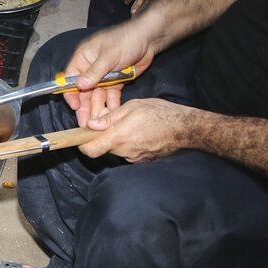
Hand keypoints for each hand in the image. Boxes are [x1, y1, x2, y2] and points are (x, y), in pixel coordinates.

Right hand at [61, 26, 157, 126]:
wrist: (149, 39)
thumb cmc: (125, 40)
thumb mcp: (108, 55)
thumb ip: (94, 72)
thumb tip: (79, 86)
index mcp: (83, 59)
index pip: (70, 79)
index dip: (71, 93)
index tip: (75, 106)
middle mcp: (91, 69)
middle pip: (83, 92)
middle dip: (84, 107)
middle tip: (84, 123)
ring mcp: (103, 77)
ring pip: (96, 96)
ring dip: (96, 109)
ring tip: (96, 124)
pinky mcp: (116, 82)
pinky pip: (110, 96)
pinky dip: (110, 105)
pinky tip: (110, 116)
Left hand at [78, 98, 203, 161]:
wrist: (185, 128)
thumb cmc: (160, 113)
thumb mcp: (132, 107)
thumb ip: (110, 118)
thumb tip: (91, 125)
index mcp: (118, 137)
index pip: (90, 150)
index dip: (82, 144)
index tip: (81, 136)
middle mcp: (124, 151)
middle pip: (103, 147)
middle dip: (104, 135)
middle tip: (113, 121)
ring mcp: (133, 158)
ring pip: (116, 148)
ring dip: (117, 138)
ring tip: (131, 125)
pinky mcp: (141, 160)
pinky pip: (128, 151)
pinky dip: (129, 143)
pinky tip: (140, 132)